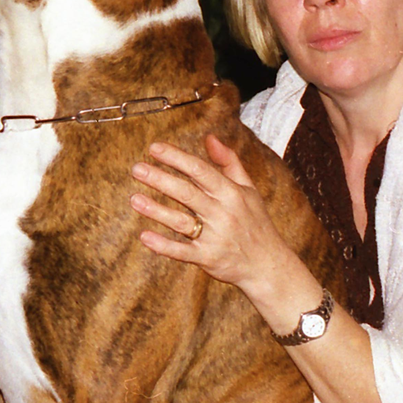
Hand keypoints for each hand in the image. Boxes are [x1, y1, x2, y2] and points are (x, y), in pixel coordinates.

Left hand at [130, 133, 308, 313]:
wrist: (268, 265)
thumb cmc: (255, 223)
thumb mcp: (248, 189)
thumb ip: (229, 162)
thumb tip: (209, 137)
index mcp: (231, 193)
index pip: (201, 170)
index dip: (177, 158)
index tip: (154, 148)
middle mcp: (223, 213)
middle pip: (187, 193)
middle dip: (161, 179)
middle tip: (137, 169)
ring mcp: (215, 237)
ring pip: (182, 222)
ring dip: (157, 210)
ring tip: (134, 199)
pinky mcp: (208, 258)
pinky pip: (182, 252)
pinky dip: (163, 245)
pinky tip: (144, 236)